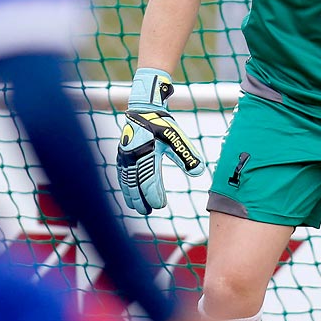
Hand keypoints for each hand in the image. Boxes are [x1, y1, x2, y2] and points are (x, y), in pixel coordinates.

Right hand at [116, 67, 204, 214]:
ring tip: (137, 208)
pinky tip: (128, 193)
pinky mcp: (122, 155)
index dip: (153, 195)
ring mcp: (124, 156)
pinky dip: (124, 186)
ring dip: (130, 195)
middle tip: (146, 212)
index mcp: (146, 153)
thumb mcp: (177, 138)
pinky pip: (122, 174)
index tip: (160, 205)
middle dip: (140, 200)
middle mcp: (132, 156)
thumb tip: (199, 173)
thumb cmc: (162, 124)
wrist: (145, 109)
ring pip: (126, 181)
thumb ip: (187, 156)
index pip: (149, 180)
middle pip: (134, 184)